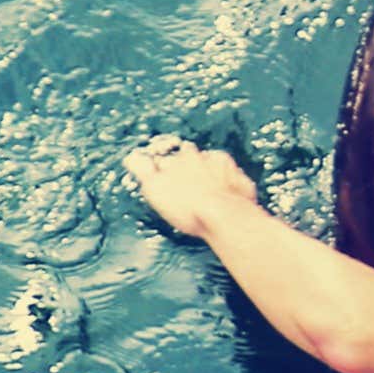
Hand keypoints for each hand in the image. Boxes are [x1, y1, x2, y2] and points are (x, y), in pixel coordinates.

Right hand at [123, 136, 261, 239]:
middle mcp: (206, 158)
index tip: (165, 174)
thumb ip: (142, 169)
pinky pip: (236, 178)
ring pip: (216, 165)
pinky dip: (231, 183)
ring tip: (206, 188)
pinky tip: (227, 192)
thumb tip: (131, 156)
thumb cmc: (187, 205)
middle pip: (195, 157)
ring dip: (212, 172)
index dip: (167, 166)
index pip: (172, 156)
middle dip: (190, 165)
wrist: (224, 216)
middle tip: (186, 182)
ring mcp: (228, 169)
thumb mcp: (155, 188)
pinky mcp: (242, 182)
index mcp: (184, 158)